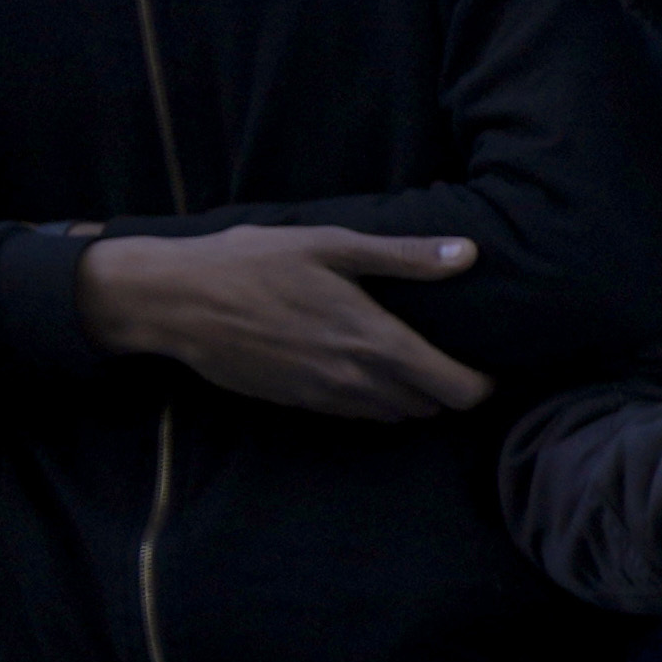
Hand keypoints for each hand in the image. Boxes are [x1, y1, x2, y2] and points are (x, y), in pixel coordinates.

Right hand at [78, 224, 486, 419]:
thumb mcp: (328, 245)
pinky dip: (373, 399)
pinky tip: (362, 366)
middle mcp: (358, 381)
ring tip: (408, 361)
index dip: (483, 384)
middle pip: (433, 408)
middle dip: (450, 388)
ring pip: (397, 416)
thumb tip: (468, 253)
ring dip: (412, 396)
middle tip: (450, 357)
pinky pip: (358, 415)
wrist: (175, 301)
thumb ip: (403, 256)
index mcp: (377, 343)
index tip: (486, 364)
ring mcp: (327, 399)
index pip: (461, 392)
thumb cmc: (251, 263)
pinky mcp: (300, 405)